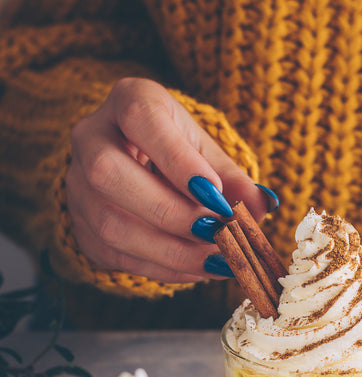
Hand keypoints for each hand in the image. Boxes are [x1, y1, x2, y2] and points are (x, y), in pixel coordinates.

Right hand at [66, 77, 271, 281]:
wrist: (139, 166)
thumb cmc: (180, 153)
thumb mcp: (208, 153)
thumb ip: (234, 179)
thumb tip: (263, 206)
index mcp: (127, 101)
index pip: (140, 119)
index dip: (178, 160)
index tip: (216, 195)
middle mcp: (91, 138)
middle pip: (110, 174)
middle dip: (170, 212)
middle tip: (216, 232)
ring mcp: (78, 186)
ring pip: (110, 224)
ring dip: (170, 250)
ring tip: (216, 260)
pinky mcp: (80, 227)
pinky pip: (116, 255)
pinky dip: (163, 268)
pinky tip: (199, 269)